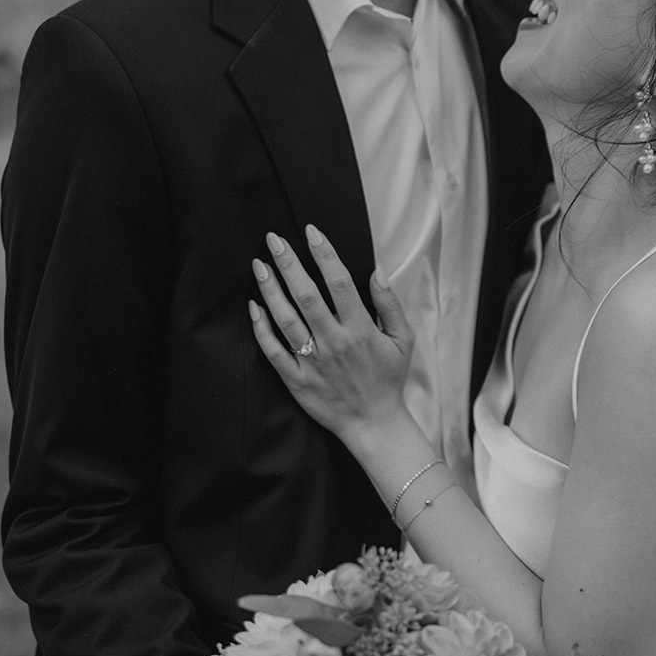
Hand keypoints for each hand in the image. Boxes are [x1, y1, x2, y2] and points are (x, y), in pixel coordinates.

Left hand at [249, 227, 413, 445]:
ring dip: (270, 290)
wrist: (374, 424)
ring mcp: (313, 362)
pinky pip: (273, 351)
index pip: (339, 282)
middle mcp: (334, 342)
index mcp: (360, 329)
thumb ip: (389, 304)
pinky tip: (254, 307)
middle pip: (306, 295)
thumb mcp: (402, 339)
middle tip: (274, 240)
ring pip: (286, 320)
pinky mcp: (297, 380)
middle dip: (288, 264)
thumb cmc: (388, 379)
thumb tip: (377, 271)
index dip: (324, 253)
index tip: (311, 232)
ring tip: (259, 266)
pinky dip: (261, 329)